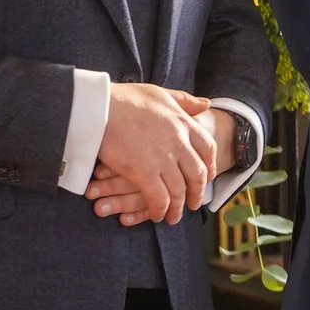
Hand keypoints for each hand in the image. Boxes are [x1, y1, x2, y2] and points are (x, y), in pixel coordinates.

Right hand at [91, 83, 217, 223]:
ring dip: (178, 207)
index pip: (208, 148)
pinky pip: (159, 199)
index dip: (210, 165)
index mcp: (183, 123)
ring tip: (174, 216)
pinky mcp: (143, 173)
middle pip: (197, 174)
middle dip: (197, 192)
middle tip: (194, 203)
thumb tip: (206, 104)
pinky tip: (157, 215)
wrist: (99, 107)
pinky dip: (159, 210)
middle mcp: (178, 142)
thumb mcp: (160, 93)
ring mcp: (162, 159)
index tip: (208, 176)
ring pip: (179, 191)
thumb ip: (184, 101)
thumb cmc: (125, 98)